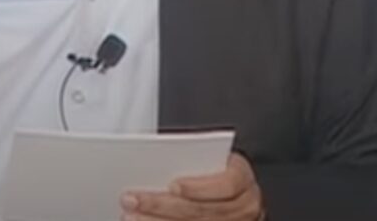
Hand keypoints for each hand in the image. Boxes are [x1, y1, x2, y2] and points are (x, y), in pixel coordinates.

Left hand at [120, 153, 264, 219]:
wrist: (232, 195)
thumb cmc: (212, 172)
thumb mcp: (210, 161)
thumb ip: (189, 163)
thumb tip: (153, 164)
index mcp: (243, 180)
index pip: (226, 185)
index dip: (199, 187)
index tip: (173, 185)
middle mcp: (245, 208)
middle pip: (201, 212)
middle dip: (161, 206)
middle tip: (131, 200)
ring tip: (131, 216)